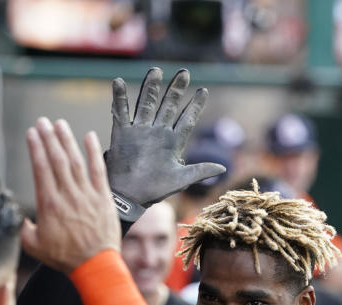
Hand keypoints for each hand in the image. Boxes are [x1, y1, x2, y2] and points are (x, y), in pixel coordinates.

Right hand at [22, 117, 119, 271]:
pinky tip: (89, 137)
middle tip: (42, 122)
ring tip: (60, 125)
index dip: (35, 148)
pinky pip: (99, 170)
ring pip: (76, 161)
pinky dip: (94, 152)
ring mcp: (87, 195)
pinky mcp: (104, 198)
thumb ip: (22, 228)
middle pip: (57, 159)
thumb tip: (17, 216)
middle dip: (48, 138)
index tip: (31, 133)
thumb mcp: (33, 246)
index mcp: (49, 204)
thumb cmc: (64, 258)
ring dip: (67, 140)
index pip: (40, 168)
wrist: (95, 266)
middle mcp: (68, 195)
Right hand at [105, 67, 224, 211]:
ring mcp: (140, 131)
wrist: (129, 197)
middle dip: (176, 90)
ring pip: (146, 104)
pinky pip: (121, 112)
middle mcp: (157, 132)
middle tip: (184, 73)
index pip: (187, 119)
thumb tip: (223, 168)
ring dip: (150, 88)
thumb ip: (200, 171)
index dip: (195, 106)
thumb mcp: (181, 179)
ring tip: (155, 71)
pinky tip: (118, 81)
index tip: (203, 91)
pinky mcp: (122, 133)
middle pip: (168, 106)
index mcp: (173, 142)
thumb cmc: (155, 190)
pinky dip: (119, 98)